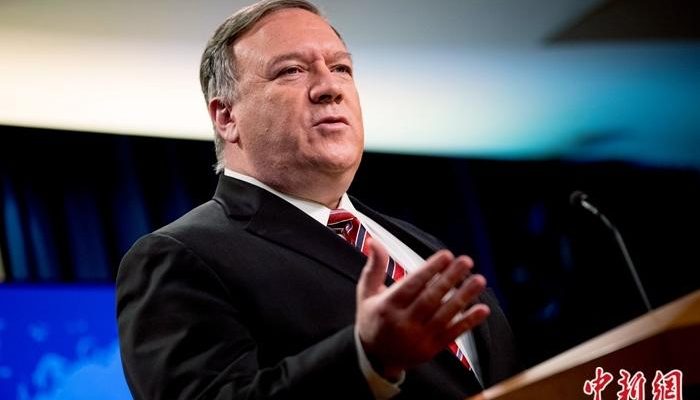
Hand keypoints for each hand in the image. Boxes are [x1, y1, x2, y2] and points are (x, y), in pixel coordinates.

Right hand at [355, 239, 489, 380]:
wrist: (375, 358)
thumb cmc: (372, 317)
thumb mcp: (366, 293)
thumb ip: (374, 267)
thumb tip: (374, 240)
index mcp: (387, 307)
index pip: (411, 285)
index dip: (430, 270)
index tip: (446, 255)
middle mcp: (403, 323)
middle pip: (430, 299)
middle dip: (450, 278)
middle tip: (466, 261)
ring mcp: (419, 338)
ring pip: (444, 315)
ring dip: (464, 297)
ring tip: (479, 280)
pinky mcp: (431, 349)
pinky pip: (453, 333)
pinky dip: (469, 321)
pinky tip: (483, 309)